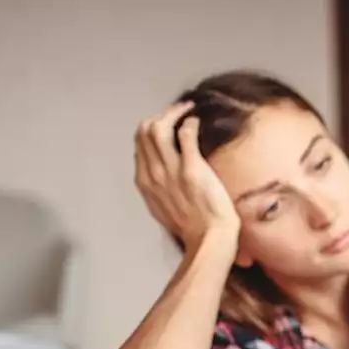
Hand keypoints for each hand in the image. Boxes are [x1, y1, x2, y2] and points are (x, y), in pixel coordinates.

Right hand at [134, 101, 240, 250]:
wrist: (209, 239)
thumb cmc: (192, 227)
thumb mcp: (162, 208)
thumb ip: (156, 189)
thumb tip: (158, 175)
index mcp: (145, 182)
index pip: (138, 142)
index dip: (151, 127)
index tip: (167, 123)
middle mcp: (153, 173)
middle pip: (145, 130)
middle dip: (161, 114)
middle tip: (178, 110)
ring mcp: (171, 170)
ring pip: (159, 127)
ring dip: (174, 112)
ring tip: (187, 109)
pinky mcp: (193, 169)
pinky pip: (186, 134)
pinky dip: (190, 122)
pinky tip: (198, 122)